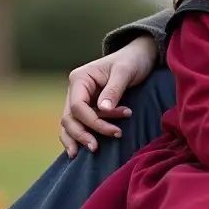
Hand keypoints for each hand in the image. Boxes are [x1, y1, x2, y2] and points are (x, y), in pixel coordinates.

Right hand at [59, 35, 156, 157]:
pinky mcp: (87, 107)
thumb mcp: (125, 72)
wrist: (138, 56)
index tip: (114, 131)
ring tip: (92, 151)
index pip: (77, 106)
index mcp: (80, 78)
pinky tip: (80, 151)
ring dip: (80, 138)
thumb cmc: (132, 61)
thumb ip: (114, 90)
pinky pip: (77, 124)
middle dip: (83, 134)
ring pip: (70, 124)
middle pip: (69, 117)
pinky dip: (79, 137)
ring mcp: (79, 99)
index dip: (92, 122)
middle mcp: (75, 89)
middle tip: (97, 148)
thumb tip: (103, 109)